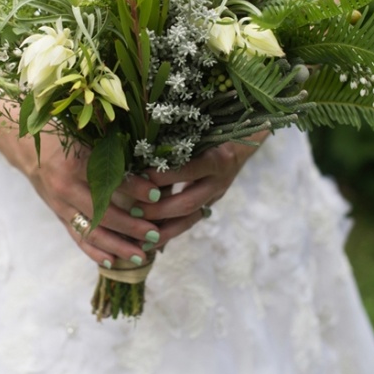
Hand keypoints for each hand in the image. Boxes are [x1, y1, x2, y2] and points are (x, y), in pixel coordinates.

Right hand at [0, 107, 163, 268]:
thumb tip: (147, 162)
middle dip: (131, 226)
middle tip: (155, 234)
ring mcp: (60, 205)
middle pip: (102, 213)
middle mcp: (65, 187)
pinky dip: (94, 252)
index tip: (157, 194)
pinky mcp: (58, 215)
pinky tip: (113, 262)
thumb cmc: (60, 132)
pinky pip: (77, 237)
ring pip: (91, 232)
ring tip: (141, 256)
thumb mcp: (83, 133)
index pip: (110, 180)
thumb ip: (109, 148)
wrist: (23, 143)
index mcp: (74, 162)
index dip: (134, 188)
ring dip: (117, 246)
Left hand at [129, 133, 269, 249]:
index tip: (141, 177)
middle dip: (159, 210)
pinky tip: (149, 241)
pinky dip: (169, 232)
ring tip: (139, 238)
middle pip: (189, 202)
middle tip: (133, 211)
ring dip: (163, 230)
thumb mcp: (197, 134)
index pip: (189, 169)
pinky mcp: (209, 205)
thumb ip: (175, 143)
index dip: (165, 176)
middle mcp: (218, 181)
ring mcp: (215, 196)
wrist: (240, 144)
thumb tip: (139, 150)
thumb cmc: (210, 131)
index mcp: (216, 158)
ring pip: (190, 219)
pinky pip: (188, 223)